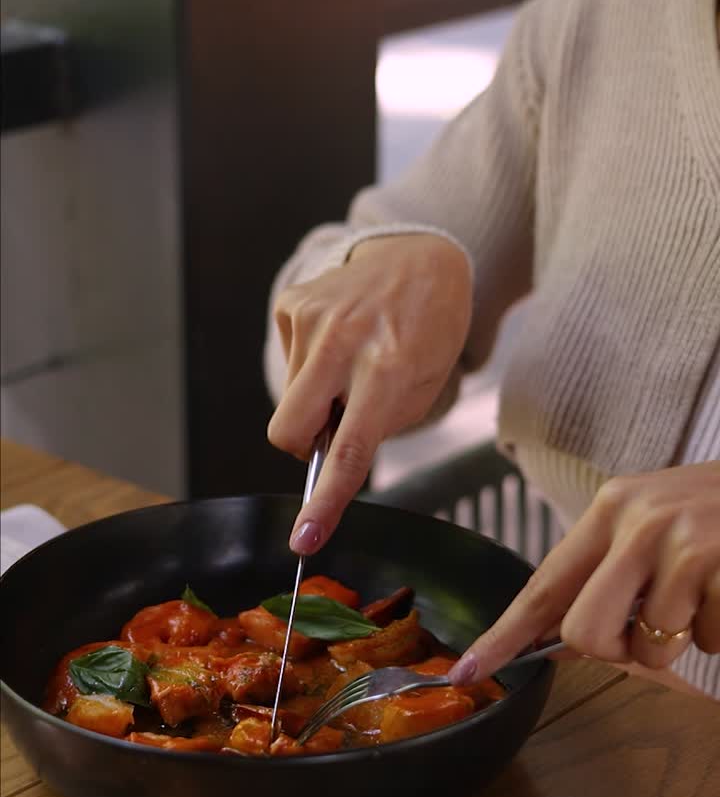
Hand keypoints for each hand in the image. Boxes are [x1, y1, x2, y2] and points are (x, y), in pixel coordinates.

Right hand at [267, 234, 472, 552]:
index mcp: (388, 370)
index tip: (303, 539)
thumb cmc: (427, 330)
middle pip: (288, 430)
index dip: (325, 503)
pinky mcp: (292, 303)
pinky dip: (310, 366)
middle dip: (302, 444)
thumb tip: (322, 454)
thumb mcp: (422, 386)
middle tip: (336, 422)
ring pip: (288, 400)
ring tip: (351, 363)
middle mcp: (345, 341)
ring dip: (315, 397)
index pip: (349, 451)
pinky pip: (287, 365)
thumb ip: (375, 426)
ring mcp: (313, 318)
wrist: (418, 257)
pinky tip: (338, 340)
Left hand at [448, 463, 719, 683]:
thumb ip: (614, 568)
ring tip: (710, 594)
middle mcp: (639, 520)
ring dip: (684, 640)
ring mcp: (683, 543)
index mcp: (613, 509)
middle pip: (586, 631)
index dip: (502, 635)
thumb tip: (565, 636)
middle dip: (618, 650)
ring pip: (651, 647)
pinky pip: (705, 640)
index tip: (468, 671)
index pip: (544, 584)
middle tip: (653, 629)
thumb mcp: (661, 520)